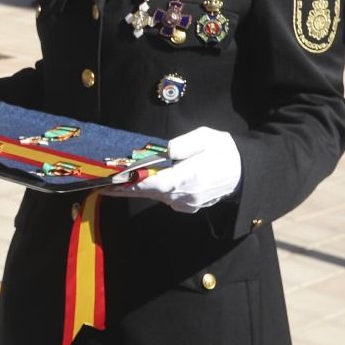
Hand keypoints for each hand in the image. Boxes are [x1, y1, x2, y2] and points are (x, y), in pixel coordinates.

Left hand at [109, 126, 240, 212]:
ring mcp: (186, 204)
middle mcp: (186, 195)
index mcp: (191, 176)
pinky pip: (162, 198)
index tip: (112, 181)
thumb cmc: (224, 150)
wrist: (246, 173)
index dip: (133, 183)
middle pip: (149, 192)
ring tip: (108, 182)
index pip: (156, 183)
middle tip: (98, 183)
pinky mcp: (186, 206)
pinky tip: (132, 184)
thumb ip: (180, 146)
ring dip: (134, 189)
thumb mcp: (204, 138)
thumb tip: (158, 152)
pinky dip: (148, 191)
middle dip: (124, 187)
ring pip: (154, 195)